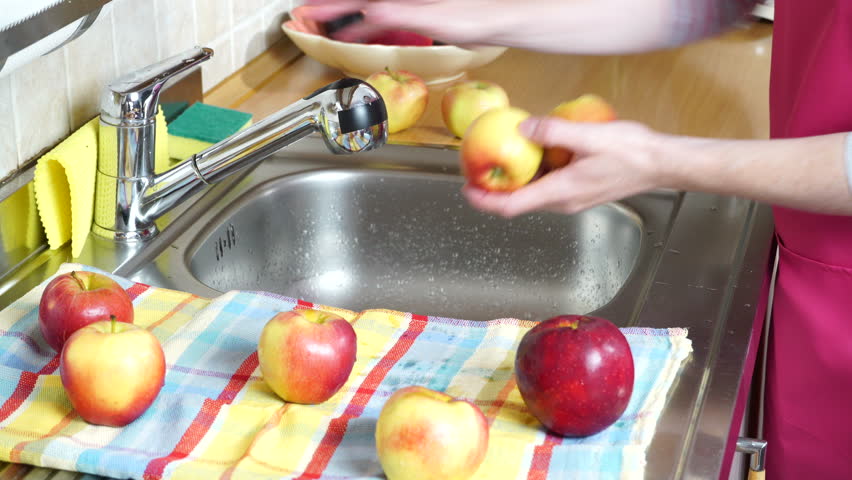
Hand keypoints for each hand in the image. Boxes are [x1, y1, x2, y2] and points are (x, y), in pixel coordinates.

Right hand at [302, 0, 535, 45]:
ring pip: (367, 5)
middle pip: (358, 0)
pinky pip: (380, 12)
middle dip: (330, 6)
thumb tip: (368, 13)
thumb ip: (397, 13)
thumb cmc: (474, 17)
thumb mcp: (433, 18)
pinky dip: (365, 18)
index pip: (356, 0)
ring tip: (324, 16)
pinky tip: (361, 23)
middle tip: (306, 13)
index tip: (307, 12)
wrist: (500, 17)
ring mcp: (408, 3)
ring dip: (344, 11)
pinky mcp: (417, 10)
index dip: (328, 6)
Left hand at [463, 118, 664, 216]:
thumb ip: (553, 131)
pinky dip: (533, 175)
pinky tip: (532, 154)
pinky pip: (548, 187)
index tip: (466, 189)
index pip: (512, 206)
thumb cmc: (632, 152)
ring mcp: (572, 198)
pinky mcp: (580, 191)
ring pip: (533, 195)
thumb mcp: (589, 135)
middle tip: (474, 170)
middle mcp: (564, 201)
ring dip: (513, 182)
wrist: (662, 163)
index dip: (484, 201)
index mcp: (561, 192)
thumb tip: (523, 127)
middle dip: (493, 191)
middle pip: (518, 203)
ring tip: (497, 160)